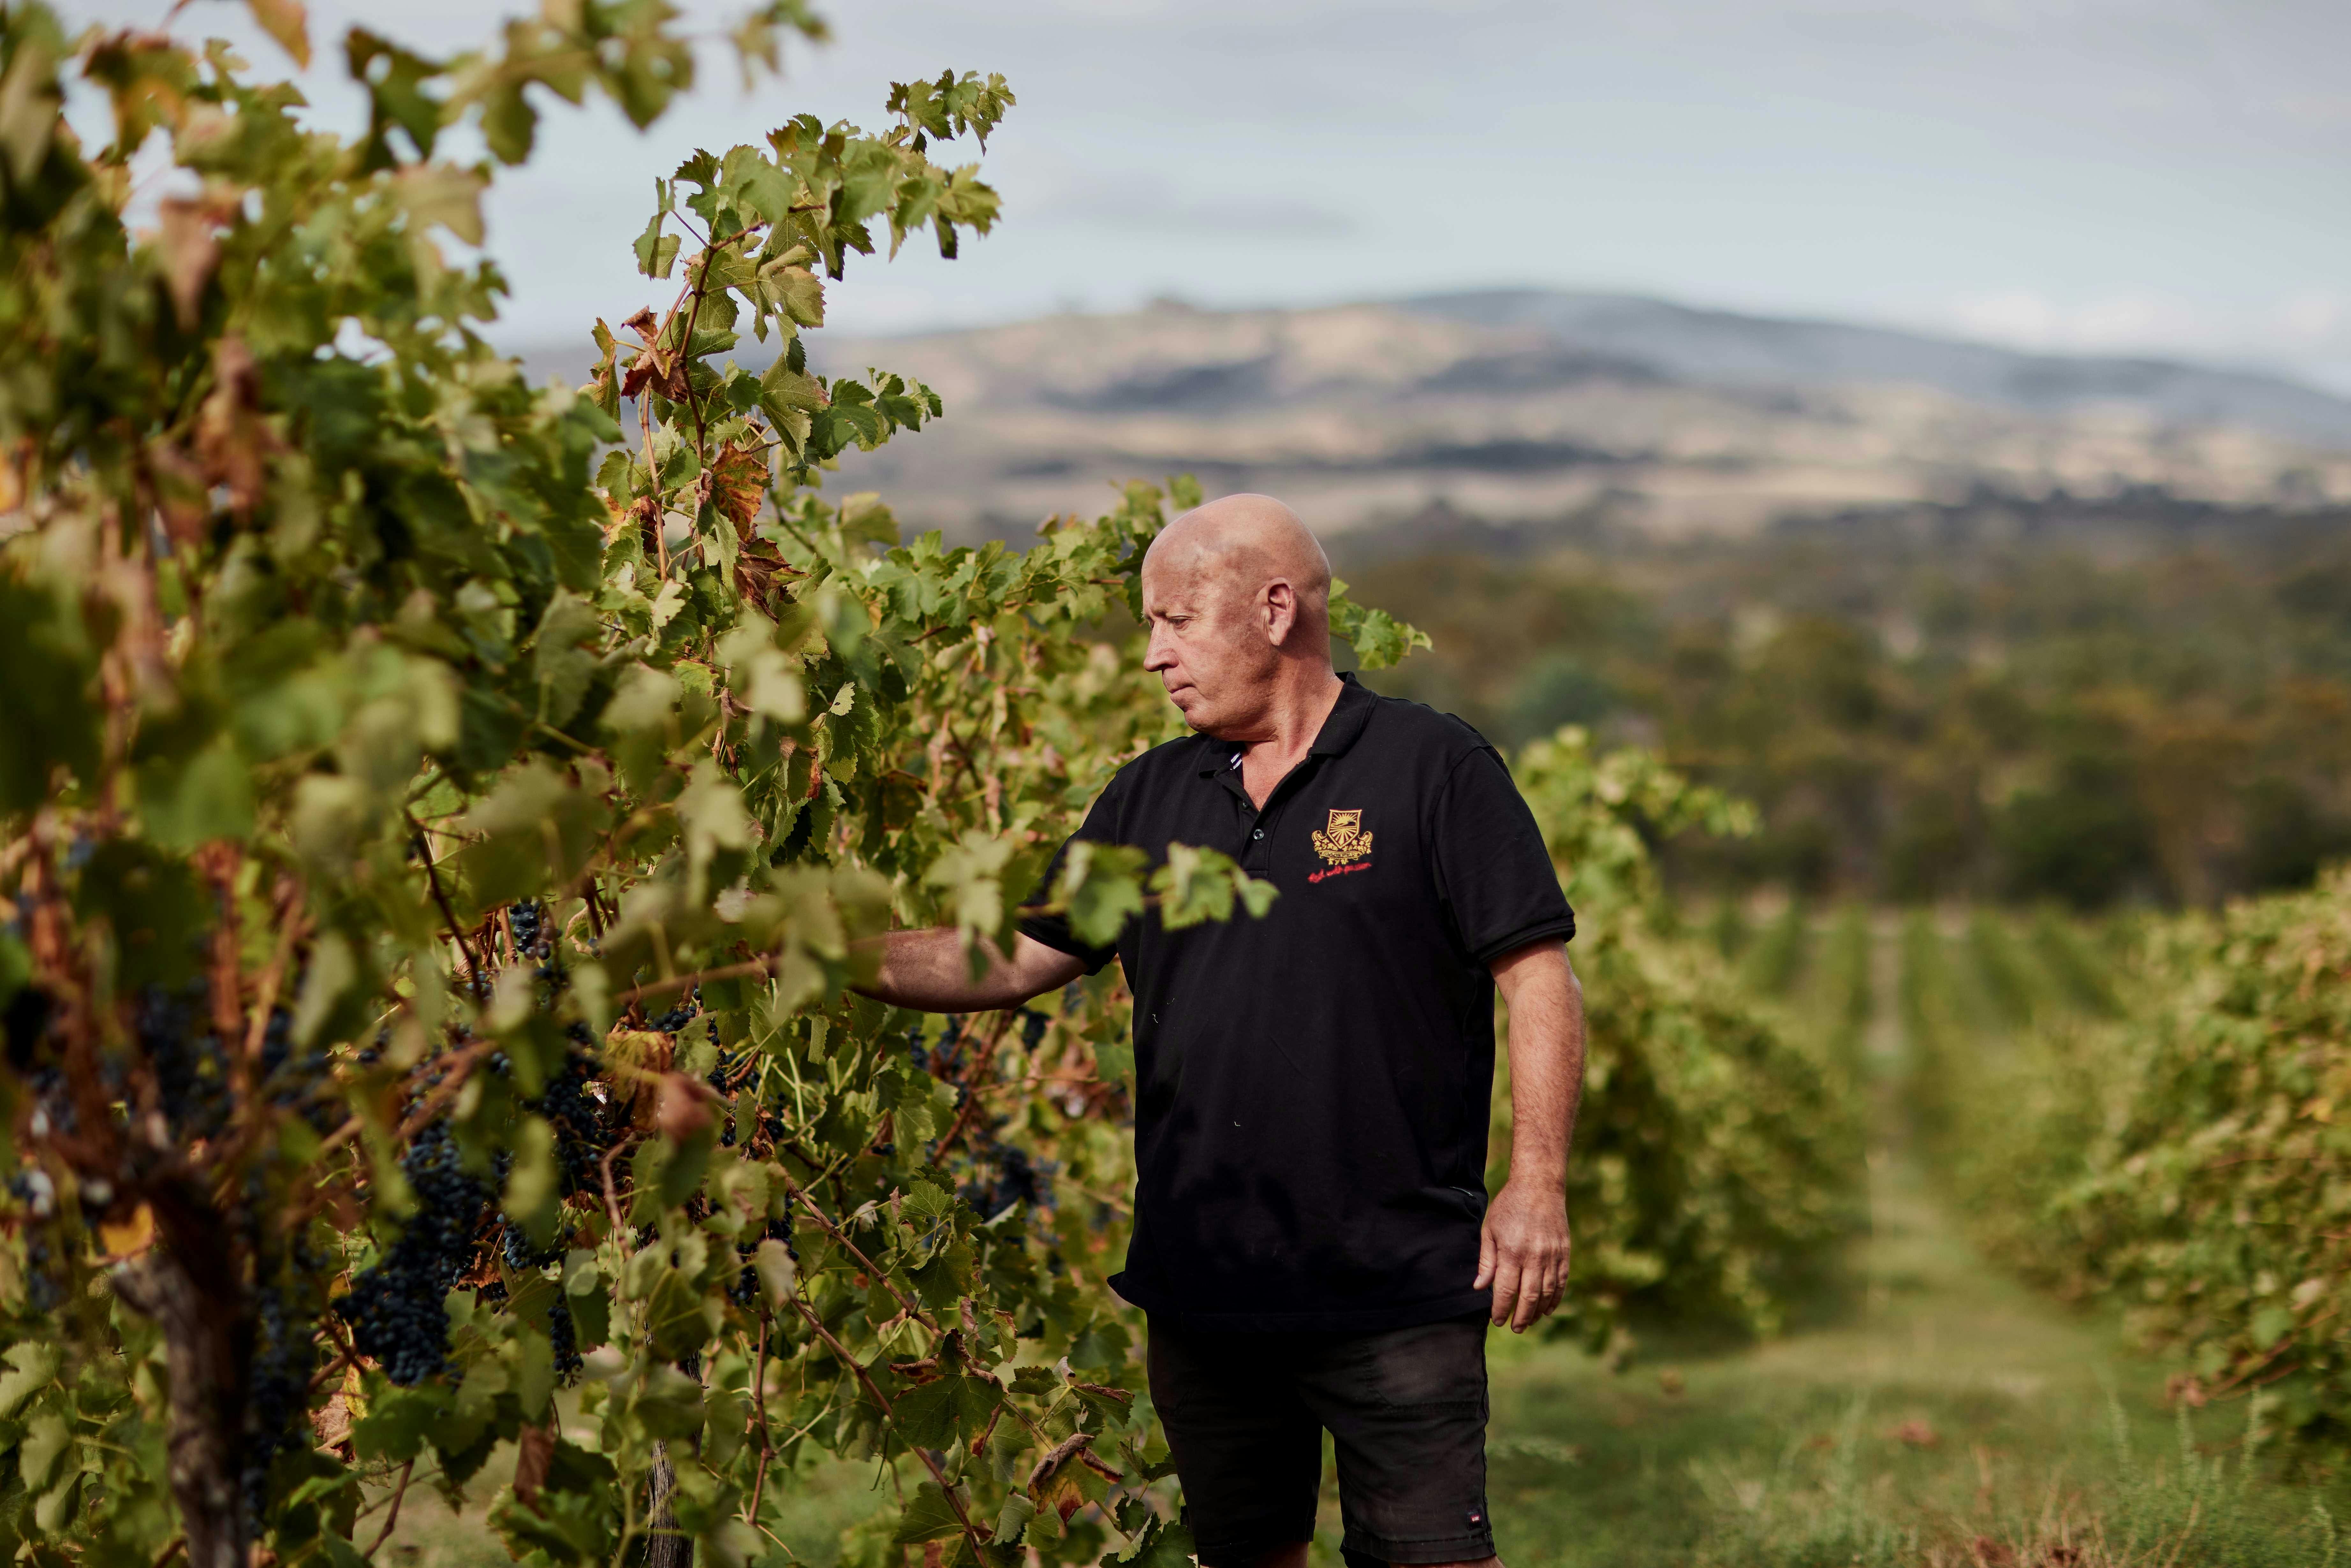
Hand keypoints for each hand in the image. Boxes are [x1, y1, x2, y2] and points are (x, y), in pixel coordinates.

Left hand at [1474, 1179, 1569, 1332]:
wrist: (1539, 1186)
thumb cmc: (1509, 1206)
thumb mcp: (1490, 1230)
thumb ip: (1487, 1260)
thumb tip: (1479, 1287)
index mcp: (1511, 1252)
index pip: (1505, 1290)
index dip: (1500, 1309)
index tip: (1496, 1320)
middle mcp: (1533, 1256)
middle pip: (1528, 1297)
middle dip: (1520, 1317)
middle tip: (1515, 1328)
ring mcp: (1552, 1256)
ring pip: (1546, 1293)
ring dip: (1538, 1312)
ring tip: (1529, 1322)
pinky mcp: (1564, 1253)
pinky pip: (1561, 1282)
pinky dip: (1555, 1299)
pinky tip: (1548, 1309)